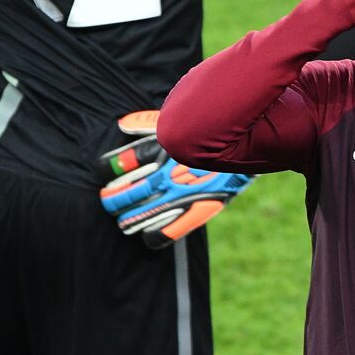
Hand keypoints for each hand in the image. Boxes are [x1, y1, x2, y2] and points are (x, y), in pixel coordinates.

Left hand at [98, 112, 253, 248]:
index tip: (107, 175)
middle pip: (125, 193)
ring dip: (128, 218)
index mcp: (158, 151)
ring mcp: (178, 195)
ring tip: (124, 220)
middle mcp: (163, 175)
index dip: (107, 170)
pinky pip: (163, 233)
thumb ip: (150, 122)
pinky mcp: (195, 210)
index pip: (118, 165)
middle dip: (114, 199)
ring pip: (138, 215)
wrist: (247, 141)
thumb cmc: (211, 127)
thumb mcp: (179, 119)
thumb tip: (123, 124)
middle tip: (110, 200)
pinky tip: (149, 233)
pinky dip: (152, 235)